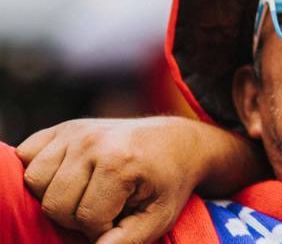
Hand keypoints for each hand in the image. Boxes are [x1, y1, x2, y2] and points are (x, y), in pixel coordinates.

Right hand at [16, 116, 261, 243]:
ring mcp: (75, 131)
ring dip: (56, 196)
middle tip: (104, 207)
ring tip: (86, 193)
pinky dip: (41, 171)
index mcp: (120, 163)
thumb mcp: (159, 217)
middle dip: (77, 217)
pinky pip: (26, 155)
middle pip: (54, 203)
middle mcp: (93, 142)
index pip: (86, 218)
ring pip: (34, 181)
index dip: (102, 229)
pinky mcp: (64, 127)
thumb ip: (128, 239)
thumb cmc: (168, 182)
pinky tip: (68, 177)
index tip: (122, 217)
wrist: (177, 143)